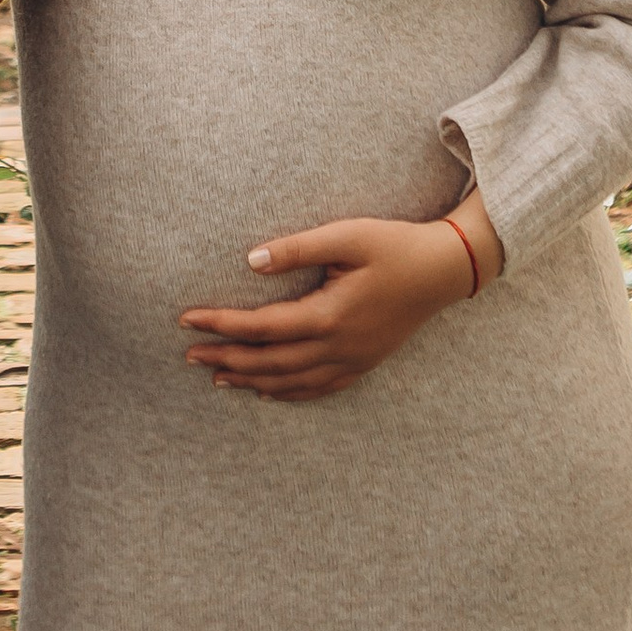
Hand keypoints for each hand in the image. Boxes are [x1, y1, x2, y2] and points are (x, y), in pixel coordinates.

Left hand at [179, 206, 494, 402]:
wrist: (444, 270)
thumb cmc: (395, 246)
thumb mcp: (347, 236)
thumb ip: (297, 249)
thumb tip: (250, 261)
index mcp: (329, 316)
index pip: (260, 326)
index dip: (220, 325)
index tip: (186, 319)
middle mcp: (338, 347)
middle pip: (268, 362)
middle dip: (226, 358)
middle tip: (188, 354)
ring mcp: (352, 361)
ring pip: (290, 382)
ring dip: (250, 380)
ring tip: (217, 376)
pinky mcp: (363, 363)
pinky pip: (318, 389)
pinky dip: (287, 393)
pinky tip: (267, 392)